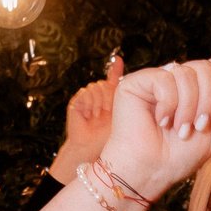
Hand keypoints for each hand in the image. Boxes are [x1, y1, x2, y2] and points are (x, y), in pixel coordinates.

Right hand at [50, 54, 124, 183]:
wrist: (92, 150)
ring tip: (100, 115)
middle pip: (104, 84)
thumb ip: (129, 98)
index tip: (119, 61)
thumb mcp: (124, 115)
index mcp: (110, 99)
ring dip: (100, 101)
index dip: (115, 69)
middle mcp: (98, 96)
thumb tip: (133, 82)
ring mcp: (86, 98)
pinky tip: (91, 114)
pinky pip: (85, 93)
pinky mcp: (76, 102)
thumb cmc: (110, 137)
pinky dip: (90, 103)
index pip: (113, 79)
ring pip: (95, 87)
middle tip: (108, 111)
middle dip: (108, 96)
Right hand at [102, 59, 210, 200]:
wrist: (149, 173)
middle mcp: (175, 80)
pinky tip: (161, 122)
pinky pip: (165, 80)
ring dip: (188, 108)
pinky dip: (169, 105)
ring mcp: (155, 79)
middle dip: (209, 100)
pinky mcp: (136, 82)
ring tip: (179, 130)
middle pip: (205, 67)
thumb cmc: (177, 158)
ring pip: (186, 74)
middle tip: (199, 126)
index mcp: (193, 90)